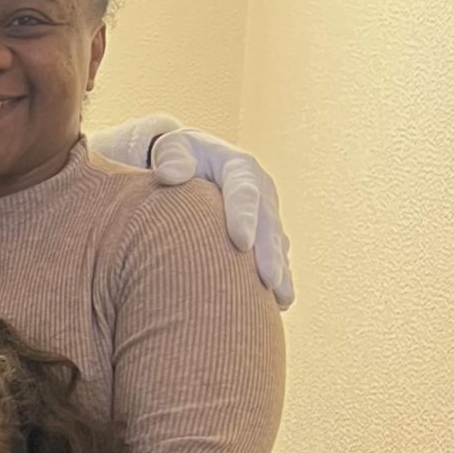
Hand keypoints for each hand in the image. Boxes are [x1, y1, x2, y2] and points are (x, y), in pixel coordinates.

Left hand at [87, 113, 292, 307]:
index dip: (244, 216)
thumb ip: (172, 157)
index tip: (242, 242)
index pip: (244, 190)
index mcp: (239, 167)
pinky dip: (278, 278)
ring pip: (277, 244)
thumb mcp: (173, 148)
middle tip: (269, 281)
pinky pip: (275, 257)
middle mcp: (260, 191)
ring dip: (281, 272)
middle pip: (267, 223)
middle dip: (269, 253)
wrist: (195, 163)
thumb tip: (172, 173)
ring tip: (281, 299)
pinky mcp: (265, 234)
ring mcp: (266, 214)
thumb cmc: (178, 158)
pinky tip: (278, 304)